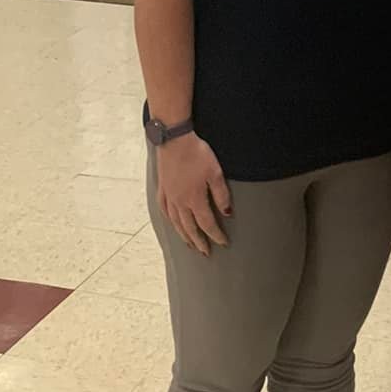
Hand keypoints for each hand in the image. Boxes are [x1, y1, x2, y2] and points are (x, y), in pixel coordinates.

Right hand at [155, 135, 231, 254]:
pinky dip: (171, 221)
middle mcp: (180, 202)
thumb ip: (221, 195)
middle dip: (199, 242)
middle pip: (190, 228)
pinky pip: (165, 211)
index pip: (207, 224)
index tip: (223, 243)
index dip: (216, 235)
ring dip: (185, 236)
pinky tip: (174, 224)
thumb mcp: (215, 173)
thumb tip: (227, 213)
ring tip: (191, 244)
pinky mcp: (163, 189)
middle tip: (206, 252)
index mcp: (194, 199)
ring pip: (176, 223)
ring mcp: (169, 196)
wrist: (174, 140)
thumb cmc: (196, 154)